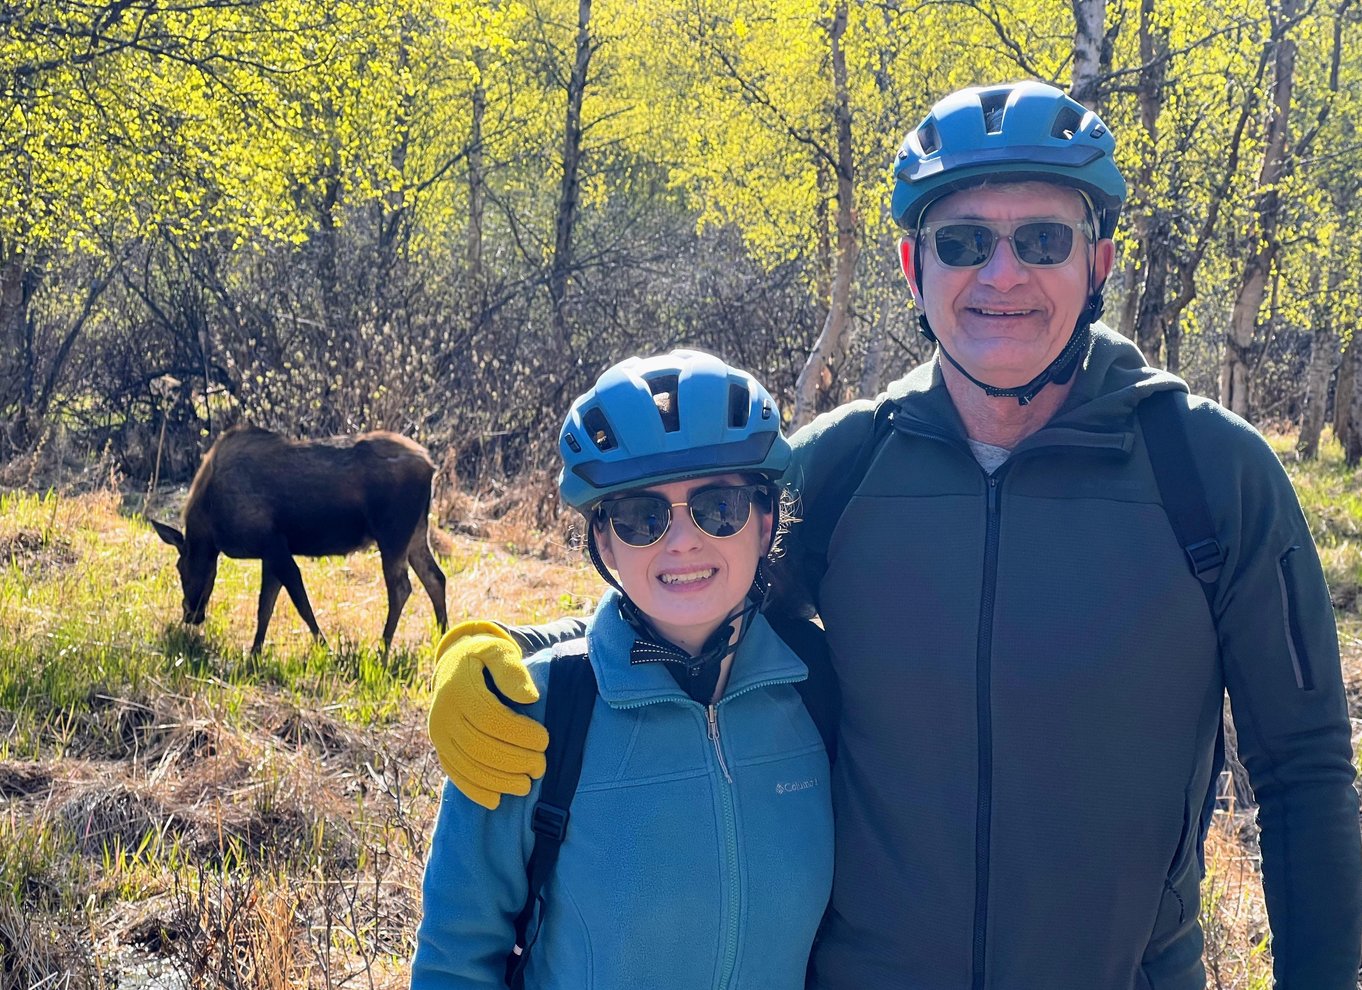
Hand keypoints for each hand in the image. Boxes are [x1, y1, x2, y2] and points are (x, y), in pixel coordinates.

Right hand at [428, 621, 549, 808]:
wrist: (453, 665)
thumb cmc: (484, 658)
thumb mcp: (498, 651)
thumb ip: (512, 670)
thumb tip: (530, 697)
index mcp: (459, 689)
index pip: (490, 718)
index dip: (518, 733)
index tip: (545, 740)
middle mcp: (443, 714)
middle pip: (479, 746)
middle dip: (513, 761)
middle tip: (541, 766)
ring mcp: (438, 735)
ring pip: (467, 765)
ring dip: (498, 781)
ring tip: (526, 786)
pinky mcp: (439, 749)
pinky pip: (455, 775)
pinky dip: (475, 791)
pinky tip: (497, 800)